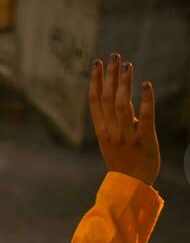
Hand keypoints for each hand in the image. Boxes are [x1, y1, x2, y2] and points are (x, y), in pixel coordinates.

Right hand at [89, 53, 159, 186]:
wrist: (131, 186)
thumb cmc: (122, 161)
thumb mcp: (110, 141)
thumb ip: (112, 120)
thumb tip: (116, 94)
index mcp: (101, 131)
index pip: (95, 102)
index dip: (95, 81)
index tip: (96, 63)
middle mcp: (112, 132)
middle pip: (108, 99)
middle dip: (110, 76)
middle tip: (115, 56)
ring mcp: (127, 137)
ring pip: (123, 106)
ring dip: (124, 84)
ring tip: (128, 65)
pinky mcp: (145, 141)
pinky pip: (145, 118)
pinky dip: (146, 101)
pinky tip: (146, 84)